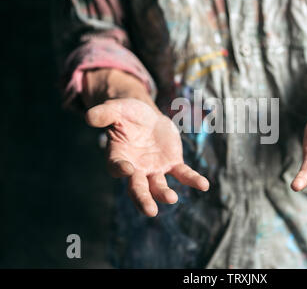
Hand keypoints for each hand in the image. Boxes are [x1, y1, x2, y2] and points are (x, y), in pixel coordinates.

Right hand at [82, 70, 208, 216]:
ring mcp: (155, 169)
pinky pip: (183, 174)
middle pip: (138, 188)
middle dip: (143, 199)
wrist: (146, 115)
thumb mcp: (115, 109)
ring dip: (165, 193)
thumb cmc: (126, 113)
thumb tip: (88, 116)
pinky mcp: (172, 164)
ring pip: (159, 186)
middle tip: (150, 211)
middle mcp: (136, 168)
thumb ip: (104, 114)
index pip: (117, 167)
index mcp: (118, 157)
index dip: (121, 170)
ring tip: (172, 199)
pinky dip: (192, 180)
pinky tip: (204, 185)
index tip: (127, 171)